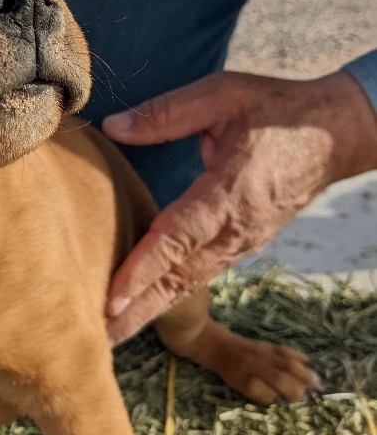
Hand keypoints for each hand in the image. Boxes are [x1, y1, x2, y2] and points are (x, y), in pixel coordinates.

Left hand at [102, 70, 376, 343]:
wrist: (335, 133)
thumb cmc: (278, 110)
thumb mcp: (222, 95)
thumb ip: (166, 114)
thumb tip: (115, 128)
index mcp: (231, 194)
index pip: (178, 239)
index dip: (142, 270)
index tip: (111, 299)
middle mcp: (237, 229)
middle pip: (180, 278)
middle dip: (138, 311)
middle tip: (98, 339)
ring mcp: (243, 242)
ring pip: (190, 283)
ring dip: (151, 310)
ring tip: (112, 333)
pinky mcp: (243, 244)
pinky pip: (202, 274)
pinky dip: (172, 295)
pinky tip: (145, 307)